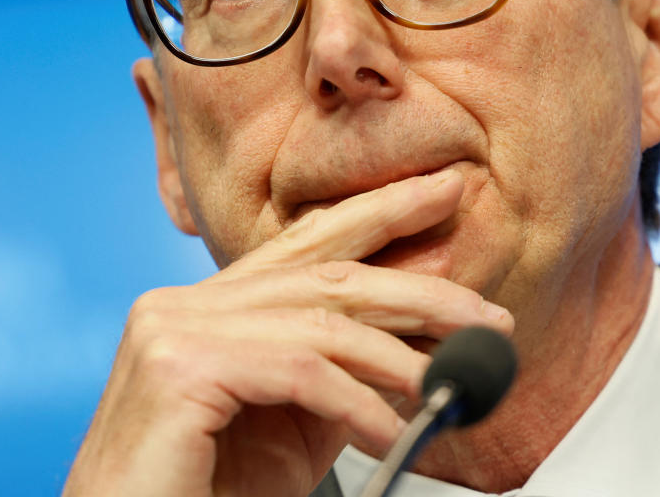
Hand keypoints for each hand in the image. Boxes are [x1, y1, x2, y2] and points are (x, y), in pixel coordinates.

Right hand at [61, 169, 513, 496]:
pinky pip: (299, 370)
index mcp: (206, 305)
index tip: (443, 192)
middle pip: (324, 275)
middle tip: (487, 310)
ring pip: (320, 320)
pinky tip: (394, 433)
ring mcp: (172, 328)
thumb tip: (420, 334)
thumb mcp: (295, 424)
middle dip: (419, 288)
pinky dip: (359, 404)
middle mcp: (182, 302)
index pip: (305, 243)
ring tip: (456, 386)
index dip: (380, 212)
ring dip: (404, 356)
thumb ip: (344, 371)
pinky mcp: (177, 367)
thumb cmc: (203, 495)